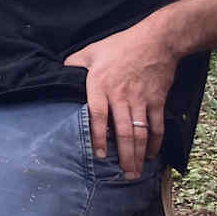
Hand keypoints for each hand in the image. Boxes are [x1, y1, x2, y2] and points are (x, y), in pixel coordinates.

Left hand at [64, 21, 177, 179]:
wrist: (156, 40)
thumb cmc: (120, 45)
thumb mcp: (90, 51)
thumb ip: (73, 64)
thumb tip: (59, 74)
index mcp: (100, 84)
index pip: (97, 115)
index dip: (98, 136)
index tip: (99, 155)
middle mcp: (121, 95)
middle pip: (122, 131)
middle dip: (124, 156)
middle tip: (123, 175)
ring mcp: (141, 99)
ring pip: (140, 133)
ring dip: (138, 154)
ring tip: (135, 171)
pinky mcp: (157, 100)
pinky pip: (156, 126)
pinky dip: (155, 142)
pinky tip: (151, 154)